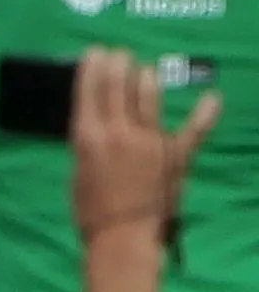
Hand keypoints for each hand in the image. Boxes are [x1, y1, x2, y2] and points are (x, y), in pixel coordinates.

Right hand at [71, 47, 219, 243]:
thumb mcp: (77, 166)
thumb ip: (89, 139)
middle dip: (120, 63)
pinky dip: (205, 113)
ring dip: (147, 77)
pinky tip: (213, 97)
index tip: (97, 51)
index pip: (90, 86)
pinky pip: (194, 130)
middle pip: (120, 83)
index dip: (94, 64)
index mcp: (88, 133)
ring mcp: (150, 141)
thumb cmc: (90, 208)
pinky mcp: (175, 156)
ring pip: (150, 95)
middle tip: (121, 55)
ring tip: (146, 70)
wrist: (123, 239)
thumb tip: (96, 118)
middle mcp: (118, 129)